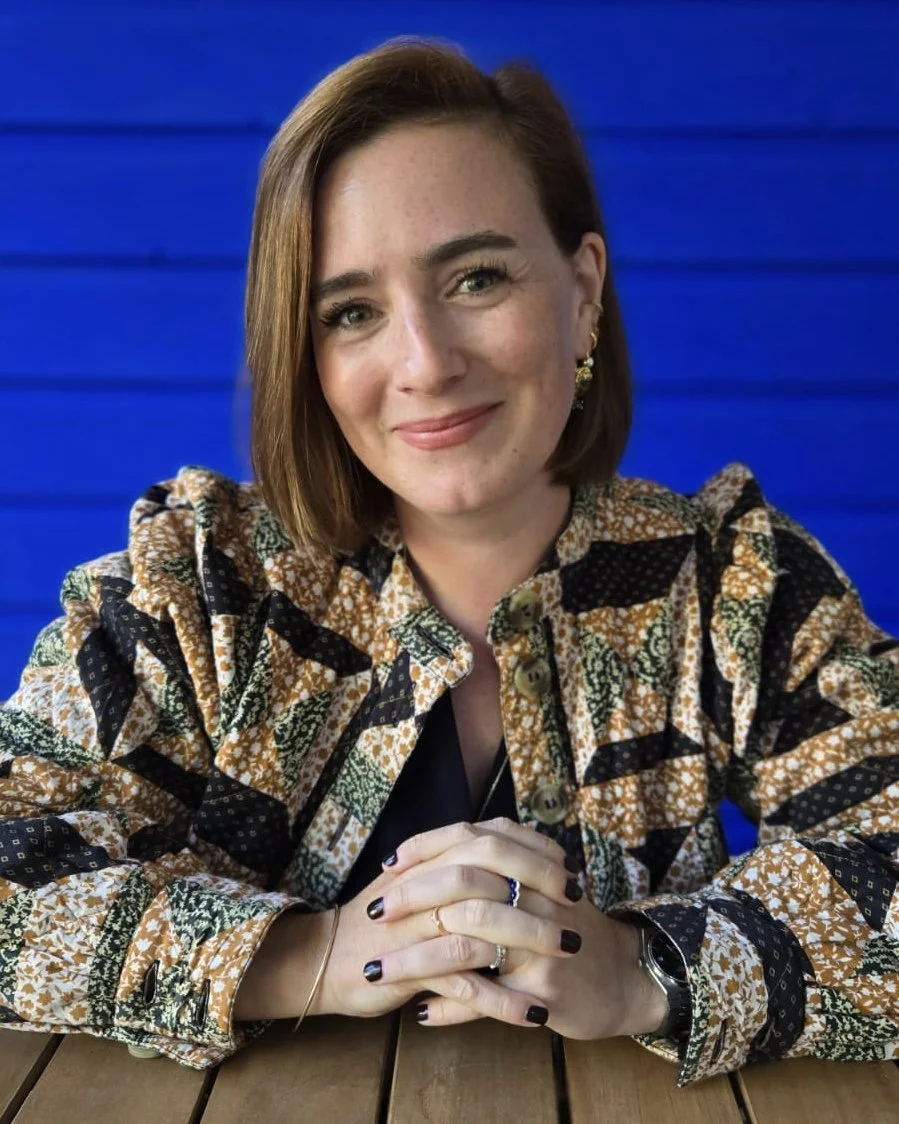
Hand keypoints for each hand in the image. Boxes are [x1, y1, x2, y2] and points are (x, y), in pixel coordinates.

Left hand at [359, 817, 664, 1037]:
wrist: (626, 977)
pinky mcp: (545, 992)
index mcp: (534, 865)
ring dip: (416, 961)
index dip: (426, 847)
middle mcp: (539, 897)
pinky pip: (487, 1000)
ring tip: (379, 972)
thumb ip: (498, 864)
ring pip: (468, 945)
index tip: (388, 864)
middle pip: (466, 883)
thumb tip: (434, 853)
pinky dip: (450, 1007)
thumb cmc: (570, 928)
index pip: (473, 838)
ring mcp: (542, 946)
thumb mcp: (541, 885)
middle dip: (412, 897)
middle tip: (375, 912)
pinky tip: (421, 1012)